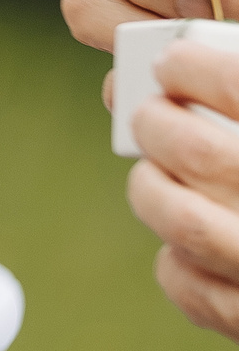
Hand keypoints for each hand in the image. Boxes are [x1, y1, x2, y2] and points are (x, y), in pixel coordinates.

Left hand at [128, 39, 238, 340]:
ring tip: (153, 172)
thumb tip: (188, 64)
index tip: (175, 63)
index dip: (194, 67)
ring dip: (151, 188)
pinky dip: (176, 263)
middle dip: (156, 123)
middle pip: (199, 151)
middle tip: (151, 114)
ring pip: (183, 222)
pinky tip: (188, 246)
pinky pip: (193, 287)